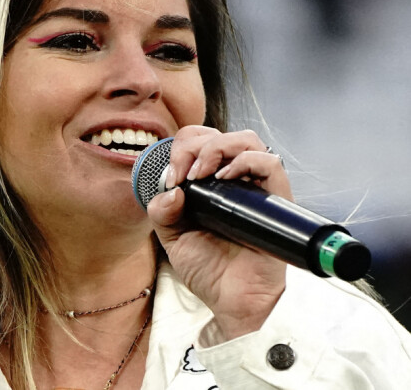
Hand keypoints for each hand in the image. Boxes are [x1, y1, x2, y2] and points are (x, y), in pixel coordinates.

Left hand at [146, 125, 289, 341]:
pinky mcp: (275, 198)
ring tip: (201, 173)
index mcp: (211, 182)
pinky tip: (224, 178)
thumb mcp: (172, 237)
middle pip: (220, 134)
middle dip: (193, 146)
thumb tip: (172, 189)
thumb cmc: (208, 269)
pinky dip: (244, 161)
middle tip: (183, 174)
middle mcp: (235, 179)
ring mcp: (256, 186)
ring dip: (217, 148)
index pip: (200, 140)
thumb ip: (161, 211)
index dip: (182, 150)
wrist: (233, 300)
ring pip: (246, 140)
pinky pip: (269, 162)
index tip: (172, 178)